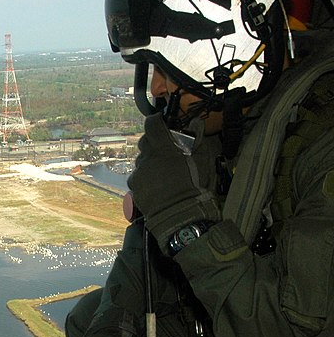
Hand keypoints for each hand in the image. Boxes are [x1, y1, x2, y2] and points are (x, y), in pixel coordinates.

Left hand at [128, 114, 220, 253]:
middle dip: (154, 142)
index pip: (152, 125)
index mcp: (162, 149)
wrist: (180, 216)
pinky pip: (138, 176)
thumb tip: (196, 123)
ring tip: (163, 171)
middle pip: (145, 142)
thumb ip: (198, 139)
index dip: (156, 120)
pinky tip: (157, 184)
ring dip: (150, 161)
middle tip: (166, 148)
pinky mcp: (134, 188)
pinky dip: (146, 177)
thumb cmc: (193, 188)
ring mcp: (138, 174)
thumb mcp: (202, 162)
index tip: (161, 120)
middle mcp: (146, 159)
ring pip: (141, 160)